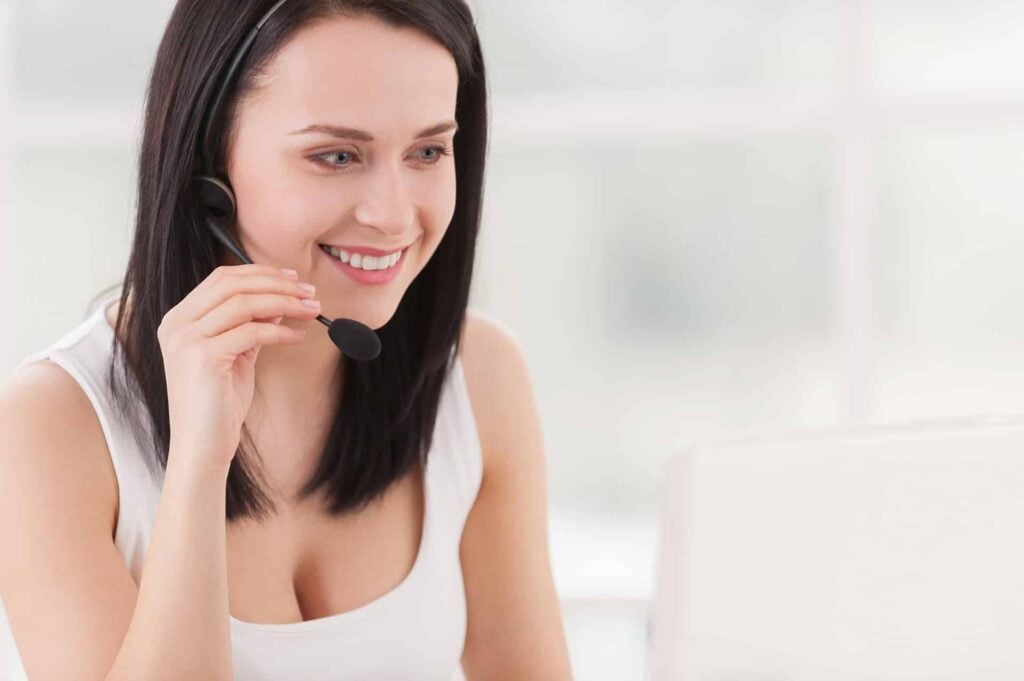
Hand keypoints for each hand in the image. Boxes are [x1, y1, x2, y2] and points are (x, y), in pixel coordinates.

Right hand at [157, 264, 320, 470]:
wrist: (201, 445)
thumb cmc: (218, 403)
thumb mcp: (236, 353)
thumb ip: (251, 324)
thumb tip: (281, 297)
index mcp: (179, 319)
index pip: (222, 279)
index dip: (261, 274)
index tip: (293, 279)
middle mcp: (177, 324)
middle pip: (233, 284)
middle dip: (277, 284)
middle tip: (310, 293)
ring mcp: (186, 340)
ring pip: (245, 303)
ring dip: (285, 303)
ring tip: (312, 310)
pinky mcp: (203, 358)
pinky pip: (252, 332)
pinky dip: (281, 331)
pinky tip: (297, 337)